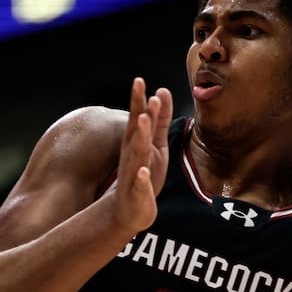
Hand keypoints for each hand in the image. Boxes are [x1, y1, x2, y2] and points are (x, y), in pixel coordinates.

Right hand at [112, 77, 173, 233]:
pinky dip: (141, 178)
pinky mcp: (137, 193)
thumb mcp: (155, 144)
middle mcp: (132, 154)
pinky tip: (143, 172)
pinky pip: (139, 185)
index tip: (140, 80)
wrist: (129, 210)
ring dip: (141, 138)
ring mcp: (133, 173)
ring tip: (144, 121)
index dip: (139, 100)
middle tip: (148, 96)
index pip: (138, 118)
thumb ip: (159, 119)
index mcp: (136, 142)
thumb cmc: (143, 173)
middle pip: (137, 132)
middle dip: (141, 114)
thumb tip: (162, 91)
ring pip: (137, 154)